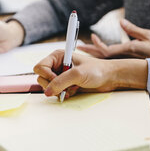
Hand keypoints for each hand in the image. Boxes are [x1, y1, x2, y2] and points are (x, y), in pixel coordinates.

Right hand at [33, 50, 147, 97]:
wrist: (109, 78)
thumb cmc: (97, 70)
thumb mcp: (77, 74)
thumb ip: (60, 82)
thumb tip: (47, 92)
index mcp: (58, 56)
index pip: (40, 67)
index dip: (46, 75)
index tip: (57, 79)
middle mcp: (57, 65)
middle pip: (41, 78)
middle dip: (51, 85)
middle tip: (64, 87)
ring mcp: (61, 75)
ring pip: (47, 86)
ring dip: (57, 91)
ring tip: (70, 90)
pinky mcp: (65, 84)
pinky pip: (56, 92)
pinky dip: (62, 94)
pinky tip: (73, 92)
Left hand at [77, 19, 149, 58]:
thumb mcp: (148, 35)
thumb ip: (133, 30)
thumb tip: (121, 22)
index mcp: (128, 50)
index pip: (108, 50)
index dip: (98, 44)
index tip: (92, 37)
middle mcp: (123, 57)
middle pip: (102, 55)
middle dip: (90, 50)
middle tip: (78, 46)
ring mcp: (124, 60)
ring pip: (105, 58)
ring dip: (94, 53)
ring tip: (83, 48)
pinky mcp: (126, 61)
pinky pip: (111, 59)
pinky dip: (102, 55)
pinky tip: (96, 52)